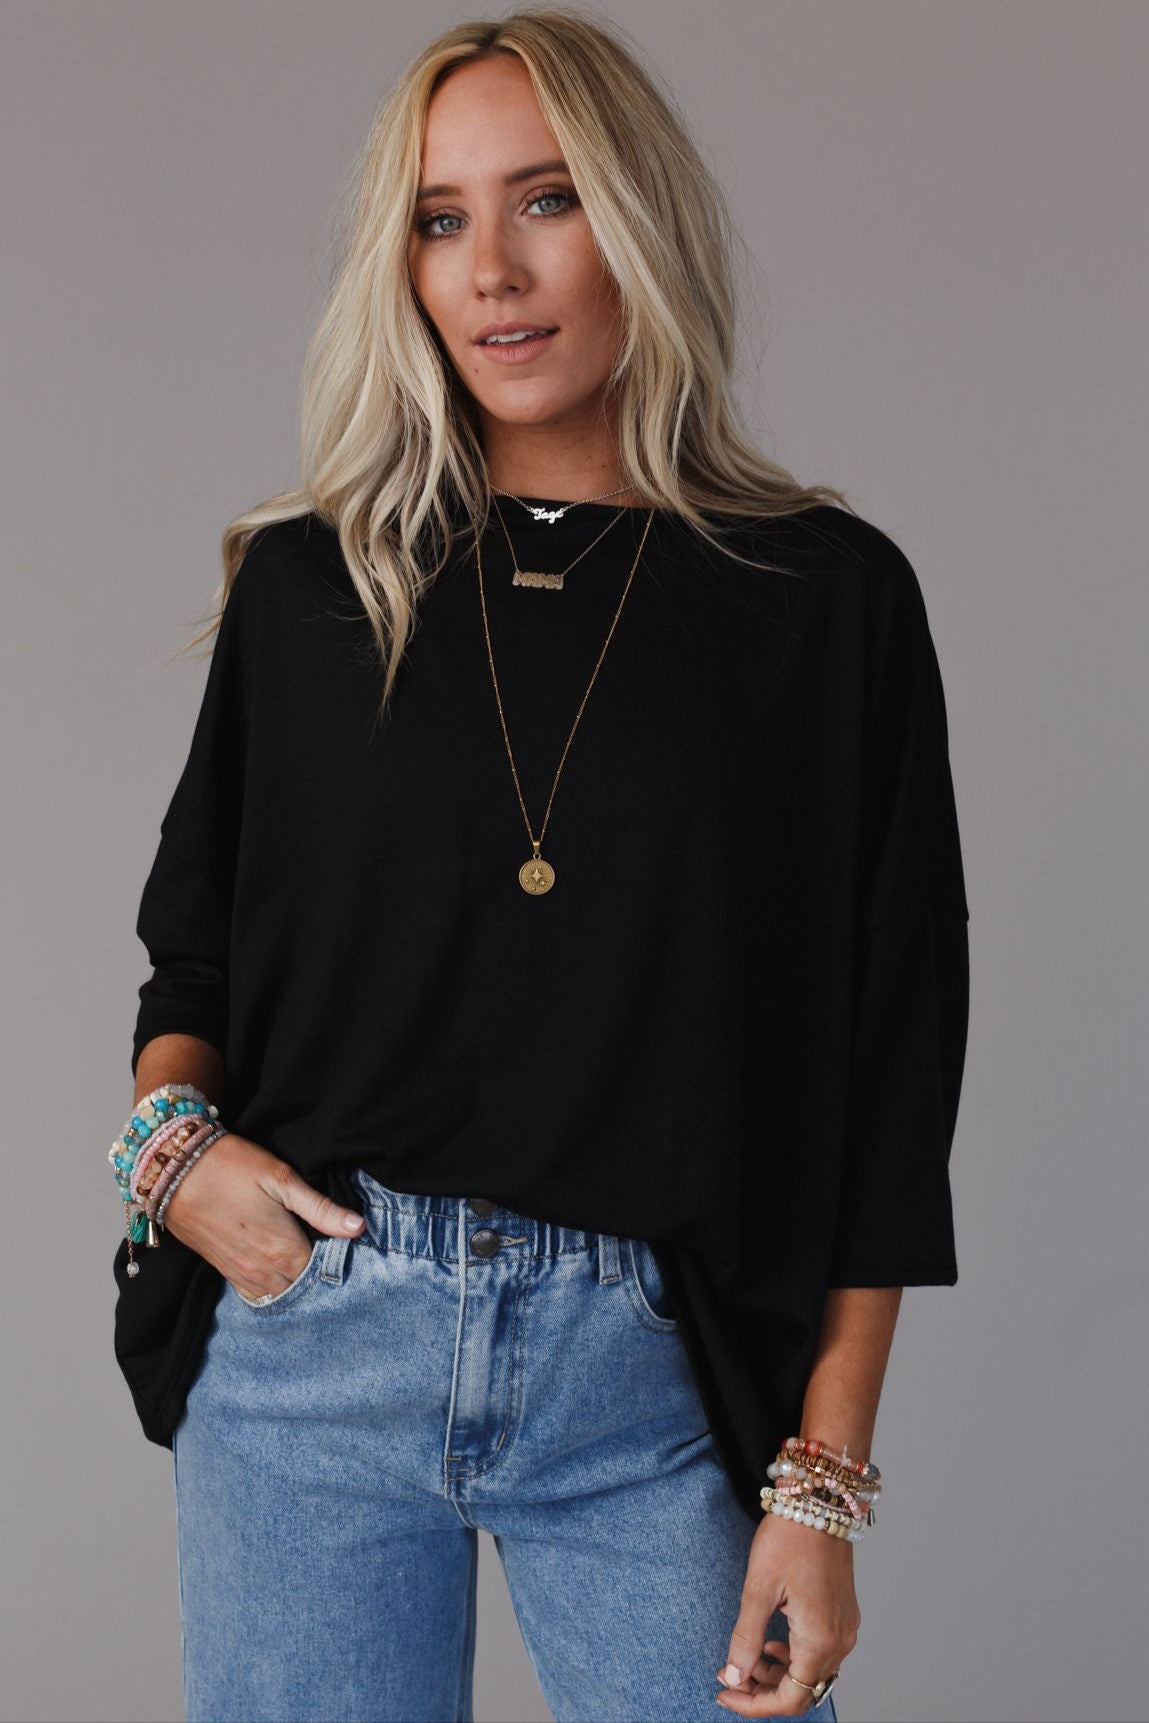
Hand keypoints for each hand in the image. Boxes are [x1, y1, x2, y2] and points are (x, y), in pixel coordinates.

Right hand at [160, 1132, 365, 1301]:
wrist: (173, 1171)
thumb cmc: (231, 1168)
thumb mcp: (281, 1179)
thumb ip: (320, 1208)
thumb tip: (358, 1227)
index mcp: (283, 1249)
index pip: (323, 1273)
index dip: (338, 1263)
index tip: (348, 1249)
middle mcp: (263, 1270)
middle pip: (302, 1288)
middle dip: (318, 1279)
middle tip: (331, 1259)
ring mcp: (241, 1274)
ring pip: (279, 1296)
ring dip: (295, 1286)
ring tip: (308, 1267)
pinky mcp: (224, 1270)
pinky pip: (255, 1295)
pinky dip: (272, 1290)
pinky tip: (280, 1275)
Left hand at [714, 1515, 859, 1715]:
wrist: (819, 1499)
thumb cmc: (789, 1537)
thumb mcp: (759, 1589)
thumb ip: (747, 1639)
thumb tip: (734, 1678)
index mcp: (820, 1639)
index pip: (790, 1698)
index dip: (755, 1704)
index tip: (725, 1695)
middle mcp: (840, 1640)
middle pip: (802, 1690)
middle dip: (763, 1690)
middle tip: (729, 1675)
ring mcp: (845, 1628)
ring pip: (811, 1673)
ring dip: (777, 1674)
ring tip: (746, 1657)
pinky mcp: (844, 1614)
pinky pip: (820, 1652)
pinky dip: (793, 1656)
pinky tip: (772, 1641)